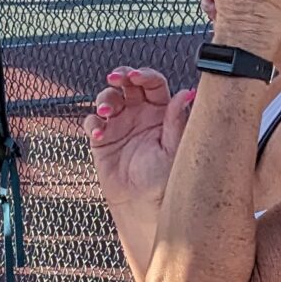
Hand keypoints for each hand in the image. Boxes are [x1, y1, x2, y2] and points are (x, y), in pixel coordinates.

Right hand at [84, 67, 193, 202]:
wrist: (141, 206)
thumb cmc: (162, 181)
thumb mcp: (173, 148)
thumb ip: (177, 119)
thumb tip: (188, 93)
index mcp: (161, 112)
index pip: (153, 84)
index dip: (144, 76)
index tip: (137, 77)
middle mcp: (139, 114)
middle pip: (128, 84)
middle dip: (120, 76)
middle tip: (116, 79)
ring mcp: (119, 124)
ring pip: (108, 97)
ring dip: (105, 98)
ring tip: (107, 111)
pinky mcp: (102, 137)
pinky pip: (92, 121)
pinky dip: (92, 122)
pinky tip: (99, 132)